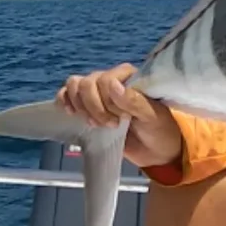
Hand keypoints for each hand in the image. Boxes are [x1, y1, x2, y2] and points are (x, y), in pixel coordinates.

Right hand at [55, 62, 181, 167]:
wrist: (156, 150)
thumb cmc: (160, 129)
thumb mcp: (153, 116)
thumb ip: (134, 100)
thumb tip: (112, 85)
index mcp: (130, 76)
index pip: (105, 80)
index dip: (108, 102)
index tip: (123, 118)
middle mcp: (112, 79)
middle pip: (87, 83)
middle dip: (95, 108)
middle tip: (112, 124)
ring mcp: (98, 92)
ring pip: (75, 86)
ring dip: (82, 107)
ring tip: (97, 124)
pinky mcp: (87, 105)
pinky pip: (67, 94)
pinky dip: (65, 101)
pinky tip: (73, 114)